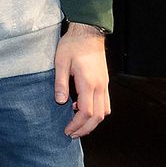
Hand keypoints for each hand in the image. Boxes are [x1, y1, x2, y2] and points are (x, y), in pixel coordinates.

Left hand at [54, 23, 110, 137]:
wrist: (88, 32)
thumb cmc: (72, 45)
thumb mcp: (60, 62)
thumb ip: (60, 83)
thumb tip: (60, 102)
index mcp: (88, 83)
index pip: (86, 112)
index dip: (77, 124)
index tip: (67, 130)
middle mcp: (100, 86)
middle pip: (97, 116)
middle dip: (85, 128)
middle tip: (71, 134)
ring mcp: (104, 84)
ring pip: (104, 111)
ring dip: (92, 122)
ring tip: (77, 125)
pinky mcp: (105, 82)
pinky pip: (105, 103)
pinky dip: (96, 112)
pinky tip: (83, 109)